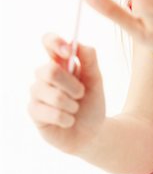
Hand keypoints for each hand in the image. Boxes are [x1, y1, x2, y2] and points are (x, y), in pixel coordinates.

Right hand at [28, 33, 105, 155]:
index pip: (48, 41)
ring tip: (75, 109)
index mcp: (60, 62)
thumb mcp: (96, 80)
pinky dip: (66, 118)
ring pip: (52, 94)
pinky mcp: (34, 111)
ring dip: (71, 104)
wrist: (91, 132)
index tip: (69, 52)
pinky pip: (50, 112)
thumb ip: (89, 60)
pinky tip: (68, 120)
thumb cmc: (91, 103)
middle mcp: (45, 75)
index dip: (55, 42)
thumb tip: (77, 43)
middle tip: (81, 94)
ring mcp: (37, 93)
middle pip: (49, 70)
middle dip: (72, 85)